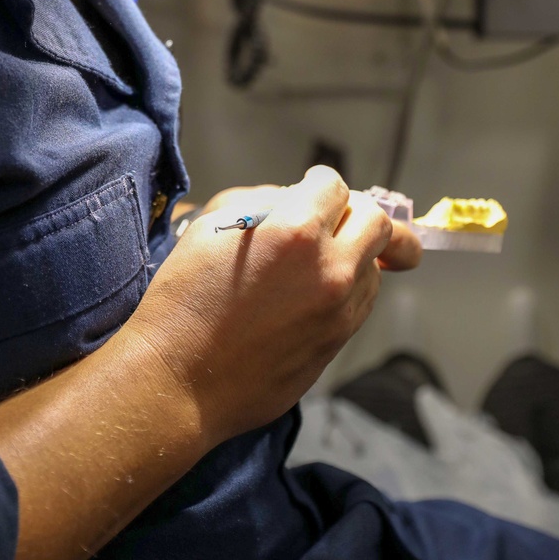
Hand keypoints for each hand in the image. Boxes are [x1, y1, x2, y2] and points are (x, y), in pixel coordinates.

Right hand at [123, 166, 392, 447]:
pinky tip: (309, 292)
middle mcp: (331, 270)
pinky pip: (359, 304)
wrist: (179, 378)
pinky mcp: (336, 345)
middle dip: (357, 212)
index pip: (336, 186)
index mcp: (297, 231)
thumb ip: (264, 203)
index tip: (310, 187)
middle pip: (379, 225)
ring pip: (373, 267)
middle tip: (335, 217)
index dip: (320, 181)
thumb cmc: (185, 296)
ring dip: (353, 254)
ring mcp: (339, 313)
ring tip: (315, 259)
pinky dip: (346, 288)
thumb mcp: (213, 227)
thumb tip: (296, 199)